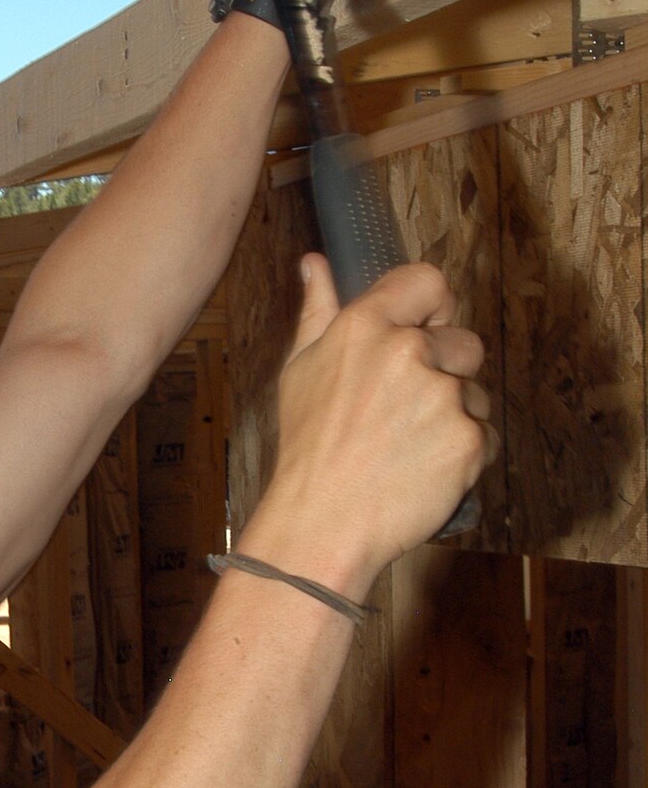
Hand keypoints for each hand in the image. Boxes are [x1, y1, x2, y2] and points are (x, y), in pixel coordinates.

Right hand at [246, 255, 495, 599]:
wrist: (323, 524)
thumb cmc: (309, 450)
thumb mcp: (301, 370)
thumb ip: (318, 311)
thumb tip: (315, 264)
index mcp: (365, 327)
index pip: (429, 281)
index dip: (433, 307)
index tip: (425, 331)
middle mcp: (408, 352)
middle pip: (463, 342)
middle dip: (446, 373)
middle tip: (406, 413)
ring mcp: (443, 396)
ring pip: (475, 393)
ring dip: (455, 417)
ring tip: (410, 449)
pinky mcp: (469, 439)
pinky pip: (486, 435)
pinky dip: (464, 455)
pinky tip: (425, 471)